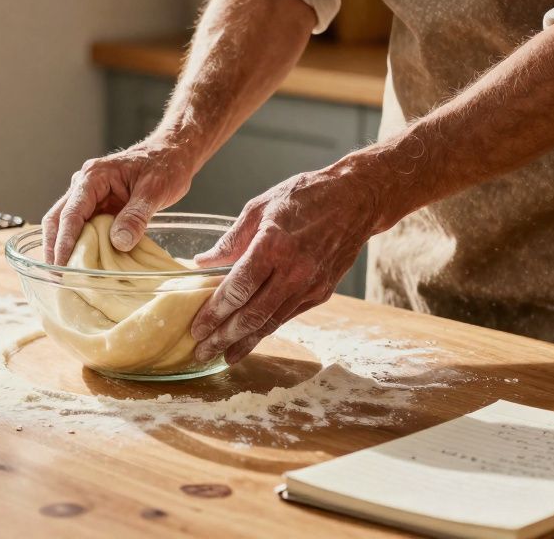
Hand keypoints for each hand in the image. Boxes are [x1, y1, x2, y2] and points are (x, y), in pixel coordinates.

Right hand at [42, 138, 196, 264]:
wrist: (171, 154)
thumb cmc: (164, 166)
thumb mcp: (154, 190)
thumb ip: (136, 216)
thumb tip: (119, 242)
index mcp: (94, 177)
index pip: (71, 213)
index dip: (65, 241)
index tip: (62, 265)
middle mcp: (84, 184)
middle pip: (58, 218)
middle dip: (54, 247)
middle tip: (57, 276)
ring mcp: (89, 195)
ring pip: (65, 223)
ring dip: (62, 247)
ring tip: (64, 274)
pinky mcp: (98, 206)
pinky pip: (81, 226)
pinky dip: (78, 244)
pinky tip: (81, 262)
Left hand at [189, 155, 388, 363]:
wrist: (356, 200)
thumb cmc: (306, 196)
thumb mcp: (260, 207)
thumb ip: (231, 239)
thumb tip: (202, 263)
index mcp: (273, 246)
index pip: (237, 289)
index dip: (214, 312)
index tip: (197, 327)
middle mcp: (293, 272)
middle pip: (252, 315)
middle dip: (223, 337)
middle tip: (201, 352)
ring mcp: (310, 285)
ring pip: (271, 323)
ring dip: (244, 343)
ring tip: (222, 357)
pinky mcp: (321, 293)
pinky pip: (287, 316)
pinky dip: (266, 331)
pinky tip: (250, 340)